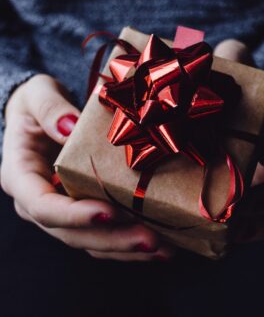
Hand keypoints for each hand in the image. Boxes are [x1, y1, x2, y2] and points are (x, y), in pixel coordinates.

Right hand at [1, 74, 172, 260]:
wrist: (42, 115)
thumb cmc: (36, 104)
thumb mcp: (37, 95)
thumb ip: (50, 109)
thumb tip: (70, 127)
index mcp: (21, 176)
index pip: (42, 206)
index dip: (74, 215)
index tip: (110, 212)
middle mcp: (37, 202)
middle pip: (71, 233)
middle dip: (112, 239)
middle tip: (150, 239)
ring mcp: (60, 209)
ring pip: (89, 241)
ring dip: (125, 248)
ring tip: (162, 248)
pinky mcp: (81, 209)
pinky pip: (102, 233)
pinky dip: (127, 240)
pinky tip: (157, 242)